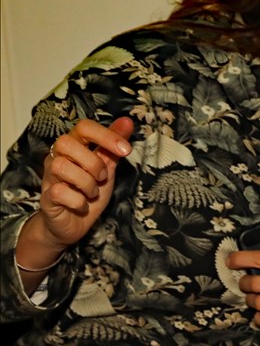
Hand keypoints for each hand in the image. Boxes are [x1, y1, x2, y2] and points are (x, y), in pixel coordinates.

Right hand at [38, 117, 133, 250]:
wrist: (74, 224)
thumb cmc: (89, 192)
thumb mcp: (107, 168)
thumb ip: (114, 146)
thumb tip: (127, 121)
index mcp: (74, 147)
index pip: (83, 127)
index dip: (106, 135)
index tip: (126, 150)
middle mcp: (57, 158)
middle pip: (66, 143)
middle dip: (93, 162)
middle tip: (102, 177)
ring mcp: (49, 177)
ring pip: (61, 167)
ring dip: (86, 183)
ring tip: (92, 192)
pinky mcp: (46, 197)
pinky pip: (60, 192)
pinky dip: (79, 201)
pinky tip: (82, 205)